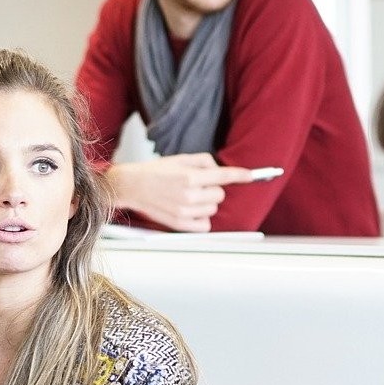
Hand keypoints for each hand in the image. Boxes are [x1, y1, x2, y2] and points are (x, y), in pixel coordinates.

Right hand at [106, 154, 253, 231]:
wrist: (132, 186)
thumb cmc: (155, 172)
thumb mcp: (180, 159)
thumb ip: (204, 162)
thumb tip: (220, 170)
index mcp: (189, 177)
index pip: (224, 176)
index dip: (241, 175)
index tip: (251, 176)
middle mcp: (188, 195)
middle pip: (220, 194)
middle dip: (213, 188)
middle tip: (198, 185)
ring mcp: (184, 211)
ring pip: (213, 209)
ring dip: (207, 203)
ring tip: (190, 197)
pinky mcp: (179, 224)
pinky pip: (205, 225)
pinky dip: (202, 218)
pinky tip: (191, 210)